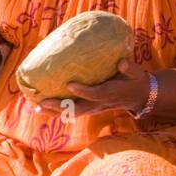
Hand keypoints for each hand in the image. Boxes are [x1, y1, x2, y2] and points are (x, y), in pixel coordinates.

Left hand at [32, 58, 150, 116]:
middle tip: (43, 102)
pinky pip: (72, 112)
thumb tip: (122, 62)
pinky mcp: (90, 109)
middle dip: (60, 106)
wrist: (139, 97)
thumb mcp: (137, 73)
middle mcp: (100, 104)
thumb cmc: (136, 81)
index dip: (83, 91)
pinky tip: (42, 108)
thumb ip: (130, 68)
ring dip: (54, 111)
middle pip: (78, 108)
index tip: (69, 84)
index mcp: (111, 93)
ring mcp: (94, 108)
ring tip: (36, 107)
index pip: (95, 94)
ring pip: (72, 113)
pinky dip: (57, 112)